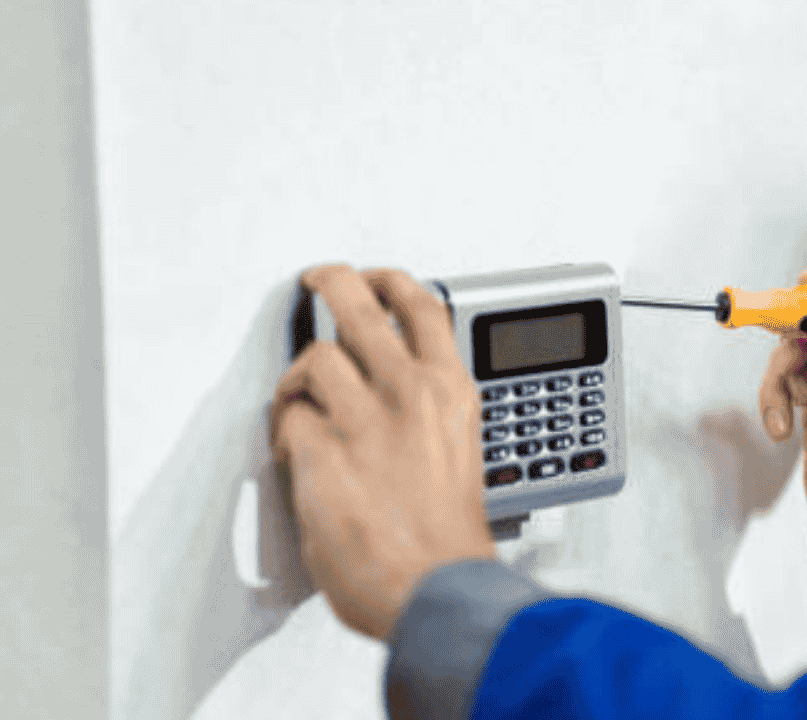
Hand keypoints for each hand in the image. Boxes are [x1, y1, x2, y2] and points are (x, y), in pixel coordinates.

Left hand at [269, 264, 497, 641]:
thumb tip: (387, 408)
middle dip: (332, 282)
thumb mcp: (458, 455)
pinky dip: (288, 433)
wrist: (435, 587)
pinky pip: (290, 419)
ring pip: (315, 358)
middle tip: (319, 280)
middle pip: (360, 305)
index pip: (423, 309)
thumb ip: (425, 420)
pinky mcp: (323, 452)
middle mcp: (409, 393)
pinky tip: (299, 452)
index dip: (392, 283)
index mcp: (451, 394)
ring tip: (298, 395)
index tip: (376, 279)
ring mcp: (365, 420)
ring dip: (299, 376)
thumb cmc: (448, 540)